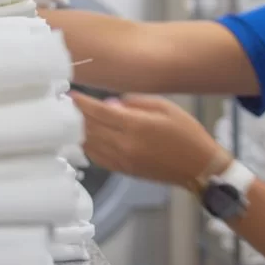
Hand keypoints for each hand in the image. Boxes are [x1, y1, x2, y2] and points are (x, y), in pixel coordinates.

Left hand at [69, 92, 224, 187]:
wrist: (200, 167)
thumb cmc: (187, 133)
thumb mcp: (165, 107)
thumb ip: (135, 102)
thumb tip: (110, 104)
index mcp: (136, 126)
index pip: (98, 112)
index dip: (81, 103)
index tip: (70, 94)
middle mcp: (125, 145)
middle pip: (90, 128)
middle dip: (76, 115)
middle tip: (64, 104)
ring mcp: (123, 160)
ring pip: (90, 145)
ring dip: (79, 131)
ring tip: (72, 119)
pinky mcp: (125, 171)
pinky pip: (98, 158)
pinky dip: (89, 146)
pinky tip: (86, 137)